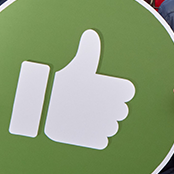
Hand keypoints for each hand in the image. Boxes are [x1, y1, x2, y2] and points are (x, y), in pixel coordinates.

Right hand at [40, 30, 135, 148]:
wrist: (46, 106)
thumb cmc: (62, 84)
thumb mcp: (78, 65)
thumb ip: (89, 51)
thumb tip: (91, 34)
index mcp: (115, 90)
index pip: (127, 93)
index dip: (118, 92)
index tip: (107, 91)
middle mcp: (114, 108)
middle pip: (121, 110)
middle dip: (112, 108)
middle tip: (95, 103)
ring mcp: (106, 124)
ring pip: (113, 125)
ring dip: (106, 122)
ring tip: (91, 116)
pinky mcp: (95, 139)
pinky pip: (103, 139)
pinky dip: (97, 136)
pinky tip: (88, 129)